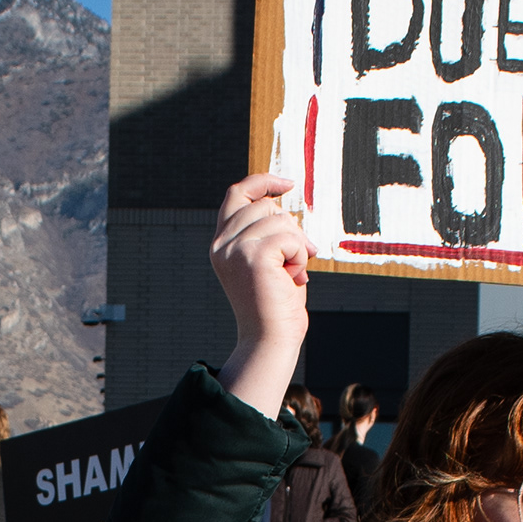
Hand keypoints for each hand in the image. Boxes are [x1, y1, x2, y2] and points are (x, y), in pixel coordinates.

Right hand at [209, 173, 310, 417]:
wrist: (271, 339)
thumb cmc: (276, 304)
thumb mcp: (270, 260)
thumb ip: (270, 231)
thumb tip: (286, 202)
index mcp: (222, 243)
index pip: (237, 194)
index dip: (262, 181)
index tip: (287, 184)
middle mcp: (222, 244)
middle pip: (266, 205)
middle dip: (290, 228)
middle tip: (298, 259)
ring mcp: (234, 249)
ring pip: (281, 220)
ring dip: (297, 246)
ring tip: (291, 273)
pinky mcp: (252, 256)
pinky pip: (290, 237)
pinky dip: (300, 256)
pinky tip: (294, 276)